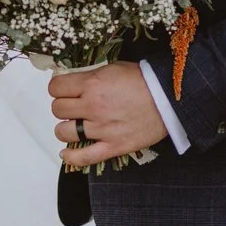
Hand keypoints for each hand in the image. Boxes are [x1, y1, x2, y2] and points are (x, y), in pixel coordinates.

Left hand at [50, 62, 166, 167]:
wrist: (169, 98)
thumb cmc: (146, 81)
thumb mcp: (114, 68)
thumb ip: (92, 76)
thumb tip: (75, 81)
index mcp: (92, 84)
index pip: (56, 88)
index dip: (58, 88)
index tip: (63, 90)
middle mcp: (93, 106)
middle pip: (57, 109)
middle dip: (62, 106)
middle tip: (72, 106)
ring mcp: (102, 128)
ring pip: (63, 132)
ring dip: (65, 128)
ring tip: (73, 125)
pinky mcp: (113, 145)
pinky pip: (83, 157)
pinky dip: (71, 157)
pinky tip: (67, 153)